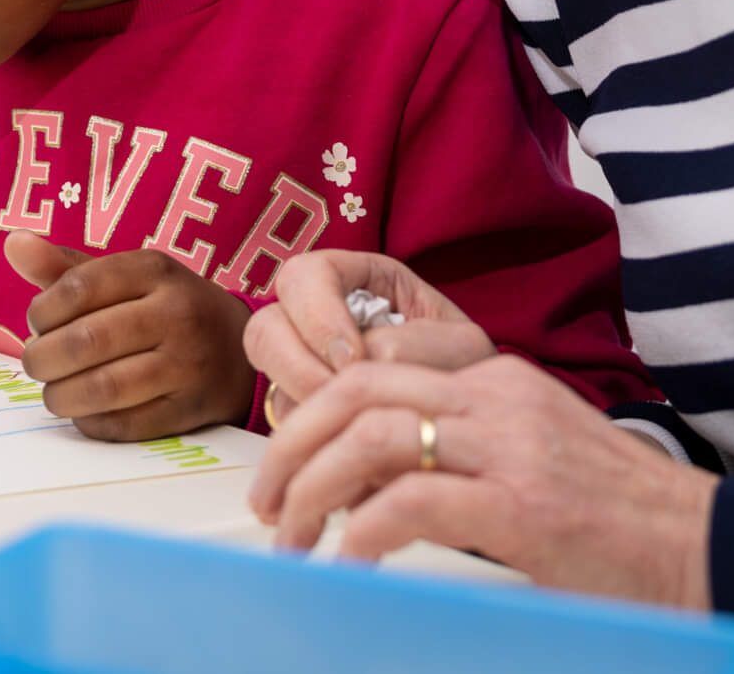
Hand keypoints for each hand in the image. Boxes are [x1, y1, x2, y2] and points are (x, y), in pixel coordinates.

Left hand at [5, 230, 254, 440]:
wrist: (239, 348)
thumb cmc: (163, 308)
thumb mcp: (126, 277)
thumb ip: (67, 267)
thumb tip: (13, 243)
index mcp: (155, 270)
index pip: (80, 286)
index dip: (43, 310)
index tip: (36, 323)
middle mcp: (176, 313)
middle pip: (87, 340)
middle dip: (43, 358)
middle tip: (34, 364)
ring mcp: (188, 364)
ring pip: (105, 387)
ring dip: (62, 396)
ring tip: (54, 392)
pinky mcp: (192, 409)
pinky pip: (127, 424)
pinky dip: (91, 422)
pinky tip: (84, 412)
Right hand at [247, 250, 494, 426]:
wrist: (467, 423)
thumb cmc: (469, 371)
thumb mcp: (461, 347)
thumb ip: (416, 345)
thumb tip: (360, 366)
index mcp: (355, 278)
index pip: (306, 276)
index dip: (320, 317)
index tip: (353, 360)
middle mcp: (315, 316)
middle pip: (266, 326)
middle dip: (301, 369)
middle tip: (343, 403)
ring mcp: (299, 363)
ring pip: (264, 380)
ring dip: (301, 406)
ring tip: (349, 433)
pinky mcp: (298, 409)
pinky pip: (279, 421)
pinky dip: (308, 441)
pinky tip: (347, 457)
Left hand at [249, 353, 715, 609]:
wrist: (711, 549)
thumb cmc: (619, 520)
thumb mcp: (533, 457)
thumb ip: (462, 452)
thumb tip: (370, 486)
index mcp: (496, 377)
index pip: (376, 364)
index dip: (315, 407)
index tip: (290, 461)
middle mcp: (496, 398)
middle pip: (354, 391)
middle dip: (291, 446)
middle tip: (265, 504)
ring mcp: (511, 447)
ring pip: (370, 439)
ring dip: (312, 492)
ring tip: (291, 543)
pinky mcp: (523, 506)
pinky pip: (414, 503)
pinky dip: (366, 535)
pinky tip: (351, 566)